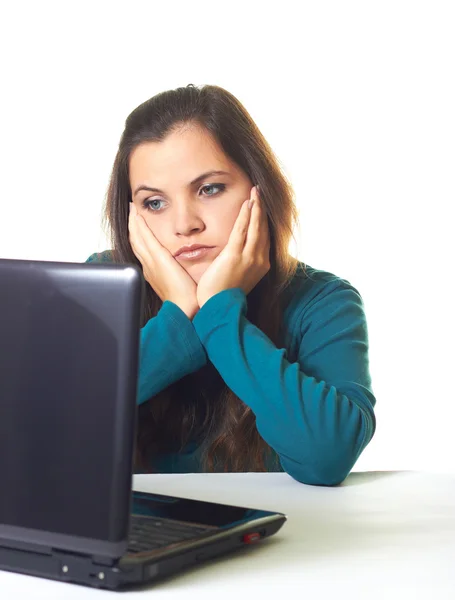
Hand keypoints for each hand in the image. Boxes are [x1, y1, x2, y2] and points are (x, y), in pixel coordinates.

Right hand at [128, 202, 199, 319]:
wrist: (185, 310)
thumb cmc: (187, 301)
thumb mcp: (180, 284)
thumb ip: (180, 274)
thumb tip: (186, 270)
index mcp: (153, 272)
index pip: (143, 249)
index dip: (138, 235)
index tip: (138, 223)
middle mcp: (148, 266)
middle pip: (135, 242)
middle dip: (132, 226)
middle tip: (130, 211)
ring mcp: (151, 262)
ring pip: (136, 237)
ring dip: (133, 222)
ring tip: (131, 209)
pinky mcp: (157, 259)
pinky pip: (144, 237)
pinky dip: (138, 224)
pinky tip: (136, 214)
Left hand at [197, 186, 269, 307]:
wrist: (218, 308)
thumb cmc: (224, 295)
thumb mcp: (239, 277)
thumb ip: (241, 263)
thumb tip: (236, 254)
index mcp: (261, 265)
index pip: (265, 238)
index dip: (263, 221)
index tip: (261, 208)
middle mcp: (259, 260)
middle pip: (263, 229)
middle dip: (261, 209)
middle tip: (259, 193)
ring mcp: (249, 258)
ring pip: (256, 227)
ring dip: (256, 207)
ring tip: (255, 192)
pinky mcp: (235, 256)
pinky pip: (242, 231)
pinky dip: (245, 216)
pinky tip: (246, 203)